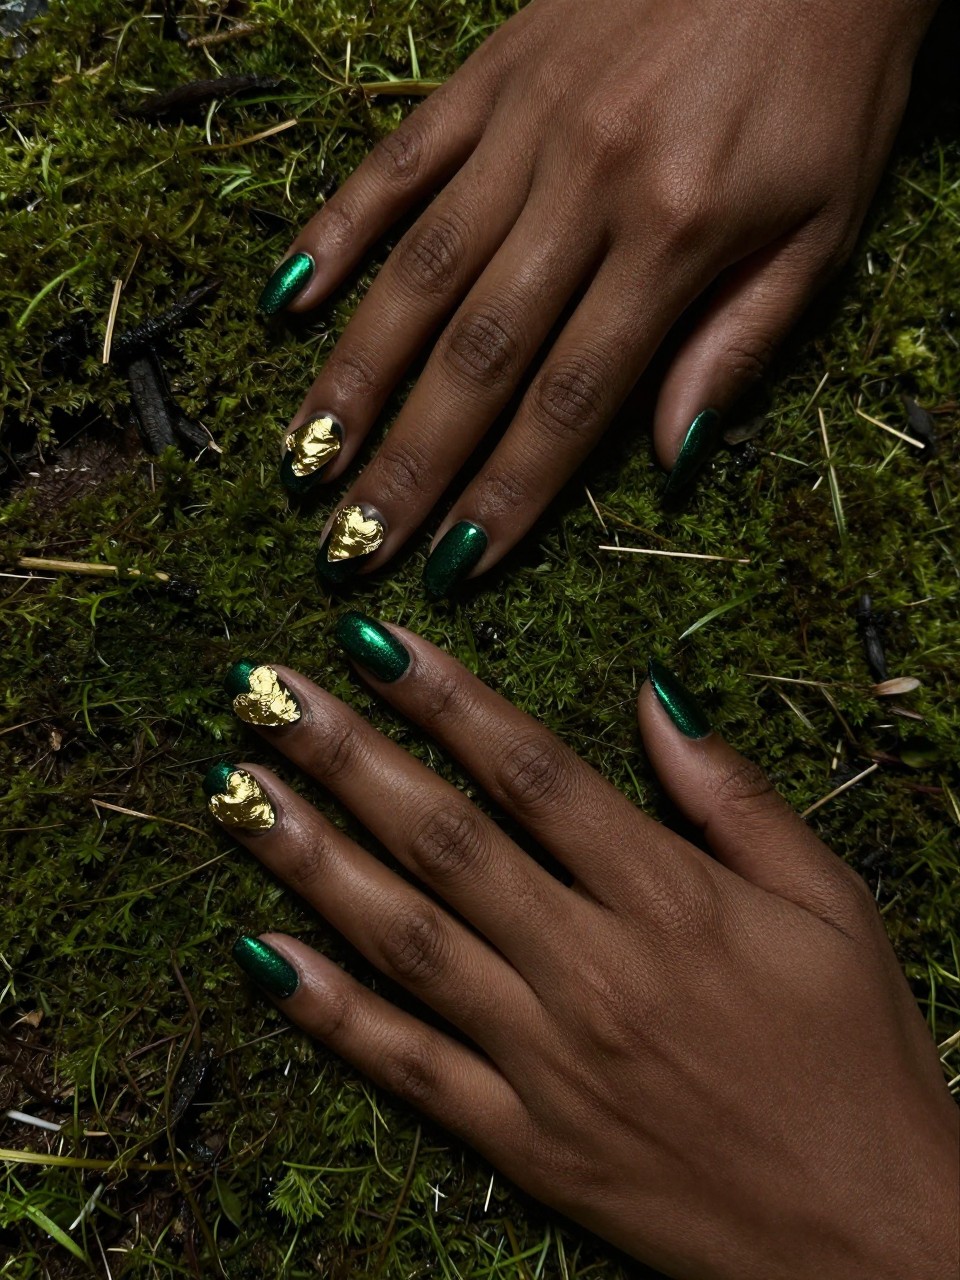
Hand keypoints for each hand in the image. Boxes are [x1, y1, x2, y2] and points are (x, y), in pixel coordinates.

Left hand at [207, 620, 957, 1279]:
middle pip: (444, 839)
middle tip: (264, 692)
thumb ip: (732, 796)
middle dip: (344, 754)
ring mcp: (548, 1060)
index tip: (371, 641)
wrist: (873, 1240)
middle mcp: (593, 969)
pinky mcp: (524, 1141)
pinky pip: (407, 1066)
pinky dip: (328, 1011)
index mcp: (671, 900)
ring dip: (310, 857)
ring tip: (235, 790)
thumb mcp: (831, 904)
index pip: (532, 771)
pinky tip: (259, 950)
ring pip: (405, 939)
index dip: (445, 697)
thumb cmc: (858, 1057)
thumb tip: (654, 697)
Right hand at [260, 0, 937, 594]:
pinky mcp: (490, 71)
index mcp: (678, 234)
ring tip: (304, 460)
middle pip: (480, 354)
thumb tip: (668, 460)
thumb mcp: (825, 227)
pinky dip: (337, 231)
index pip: (573, 399)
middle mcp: (587, 183)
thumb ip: (738, 343)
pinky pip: (398, 161)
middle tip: (347, 544)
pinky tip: (283, 302)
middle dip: (410, 462)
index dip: (507, 492)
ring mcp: (526, 123)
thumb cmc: (832, 82)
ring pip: (422, 270)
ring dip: (355, 376)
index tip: (450, 564)